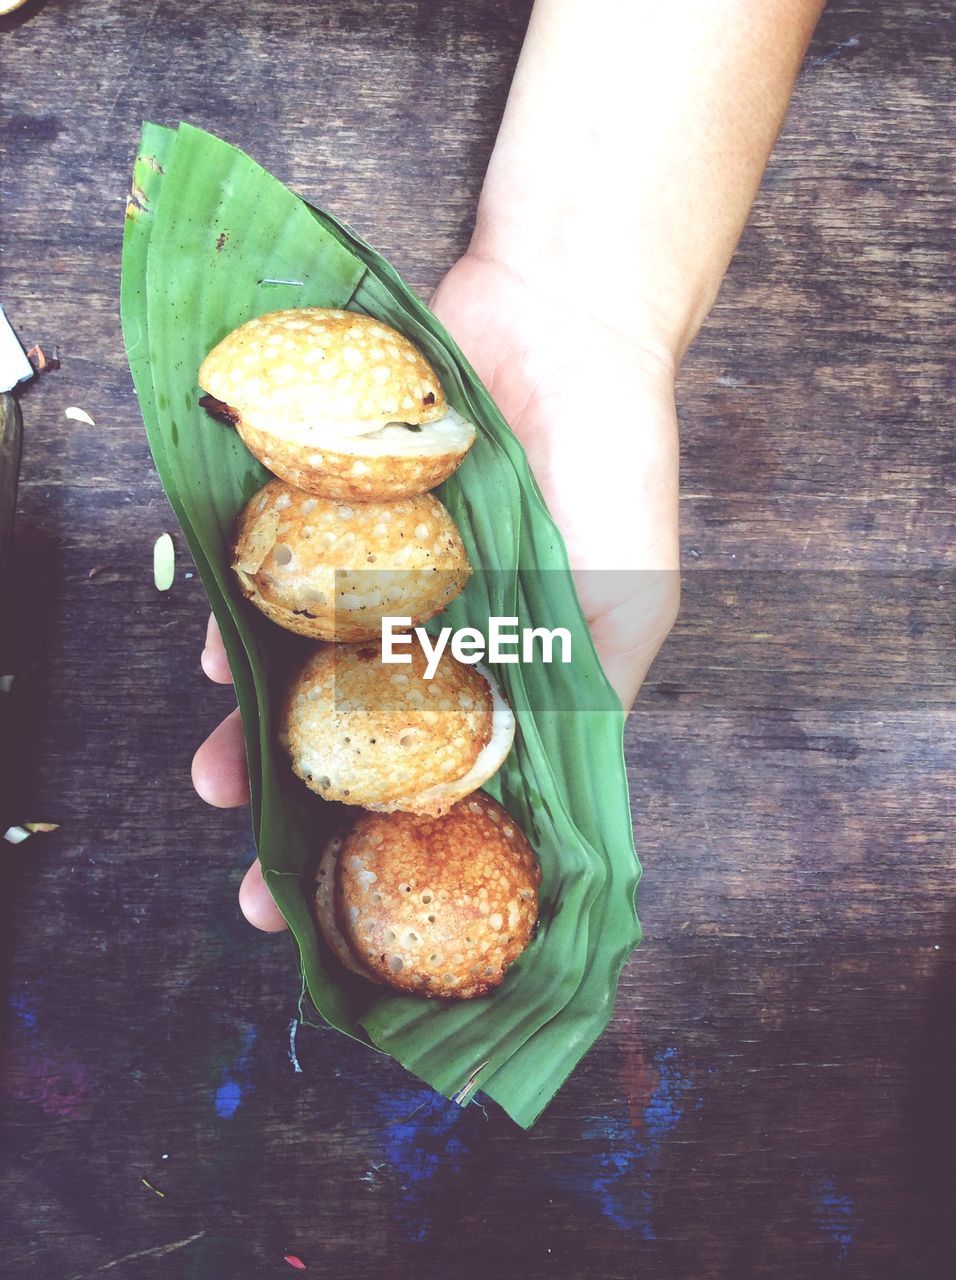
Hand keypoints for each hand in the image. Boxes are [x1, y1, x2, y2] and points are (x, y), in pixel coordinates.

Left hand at [193, 250, 680, 930]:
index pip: (448, 783)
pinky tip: (215, 653)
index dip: (404, 852)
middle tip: (259, 883)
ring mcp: (379, 580)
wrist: (564, 319)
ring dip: (257, 729)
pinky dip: (243, 618)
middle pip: (360, 744)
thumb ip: (586, 691)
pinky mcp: (333, 519)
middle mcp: (436, 635)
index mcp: (508, 671)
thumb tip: (545, 795)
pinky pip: (276, 579)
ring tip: (217, 776)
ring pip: (305, 673)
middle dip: (310, 814)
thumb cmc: (614, 465)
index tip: (362, 915)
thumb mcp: (624, 597)